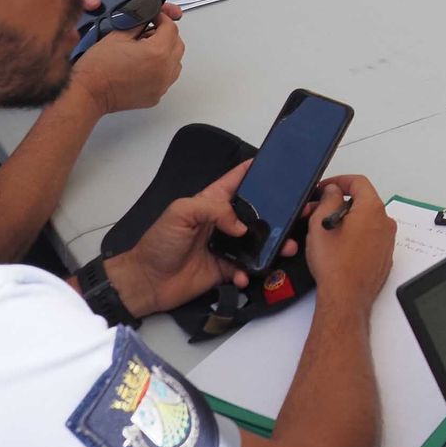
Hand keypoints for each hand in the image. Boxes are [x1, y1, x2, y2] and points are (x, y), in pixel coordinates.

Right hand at [68, 7, 184, 115]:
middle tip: (150, 31)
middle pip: (177, 45)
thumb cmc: (98, 67)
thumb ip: (139, 23)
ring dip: (166, 52)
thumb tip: (148, 17)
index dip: (162, 19)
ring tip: (146, 50)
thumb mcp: (118, 35)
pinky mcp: (156, 96)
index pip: (171, 28)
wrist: (88, 92)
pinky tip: (144, 66)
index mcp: (158, 52)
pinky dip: (161, 69)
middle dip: (167, 34)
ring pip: (175, 62)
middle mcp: (165, 70)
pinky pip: (167, 78)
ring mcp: (162, 85)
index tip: (155, 17)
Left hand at [105, 160, 298, 317]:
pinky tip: (245, 274)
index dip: (256, 170)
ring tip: (286, 247)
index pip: (237, 180)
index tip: (279, 164)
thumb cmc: (159, 243)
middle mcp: (222, 222)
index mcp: (211, 202)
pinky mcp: (225, 269)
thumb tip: (241, 226)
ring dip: (273, 244)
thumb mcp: (181, 213)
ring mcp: (226, 246)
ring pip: (257, 241)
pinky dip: (249, 272)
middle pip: (256, 212)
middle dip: (277, 211)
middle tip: (298, 212)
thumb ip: (213, 209)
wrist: (147, 282)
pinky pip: (246, 269)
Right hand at [304, 176, 395, 314]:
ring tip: (326, 232)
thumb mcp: (322, 223)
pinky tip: (338, 247)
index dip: (339, 181)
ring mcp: (387, 241)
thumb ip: (328, 199)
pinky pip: (369, 237)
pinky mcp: (384, 256)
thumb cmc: (335, 265)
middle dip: (339, 203)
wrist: (346, 297)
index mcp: (372, 209)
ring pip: (365, 220)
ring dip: (346, 220)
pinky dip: (355, 236)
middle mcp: (385, 223)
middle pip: (362, 201)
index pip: (358, 182)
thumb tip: (333, 191)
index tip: (325, 188)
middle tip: (319, 212)